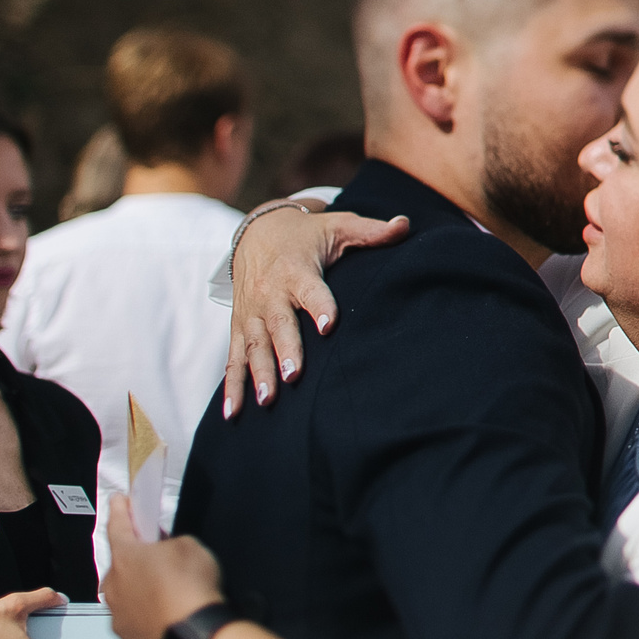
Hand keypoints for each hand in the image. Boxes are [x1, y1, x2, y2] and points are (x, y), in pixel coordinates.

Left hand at [102, 499, 223, 638]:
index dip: (119, 510)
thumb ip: (172, 546)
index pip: (117, 526)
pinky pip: (136, 635)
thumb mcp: (190, 548)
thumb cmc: (188, 584)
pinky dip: (145, 634)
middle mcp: (113, 585)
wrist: (191, 635)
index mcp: (125, 557)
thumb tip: (166, 555)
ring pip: (125, 602)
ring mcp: (117, 617)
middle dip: (132, 565)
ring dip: (138, 599)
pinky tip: (159, 636)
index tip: (118, 499)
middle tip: (152, 565)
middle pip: (120, 569)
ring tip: (161, 604)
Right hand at [222, 199, 410, 417]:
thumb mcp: (338, 227)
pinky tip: (234, 414)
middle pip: (278, 325)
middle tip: (294, 377)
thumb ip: (372, 231)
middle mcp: (270, 294)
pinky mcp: (239, 326)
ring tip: (268, 401)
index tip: (330, 326)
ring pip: (253, 345)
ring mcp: (251, 313)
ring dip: (258, 374)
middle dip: (285, 351)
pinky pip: (233, 358)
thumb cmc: (307, 235)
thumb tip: (405, 224)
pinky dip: (232, 386)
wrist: (257, 231)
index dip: (320, 306)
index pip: (311, 290)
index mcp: (296, 271)